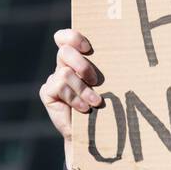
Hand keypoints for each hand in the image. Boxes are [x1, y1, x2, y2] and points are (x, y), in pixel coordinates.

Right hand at [39, 28, 102, 142]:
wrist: (89, 132)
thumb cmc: (102, 105)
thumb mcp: (104, 84)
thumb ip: (104, 70)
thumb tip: (123, 54)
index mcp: (76, 59)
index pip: (65, 38)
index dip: (73, 37)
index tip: (88, 47)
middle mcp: (62, 66)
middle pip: (64, 51)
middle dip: (82, 65)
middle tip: (96, 80)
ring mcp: (53, 79)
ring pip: (65, 73)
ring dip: (83, 89)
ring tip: (96, 102)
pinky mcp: (47, 93)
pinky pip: (60, 88)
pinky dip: (75, 98)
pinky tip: (84, 109)